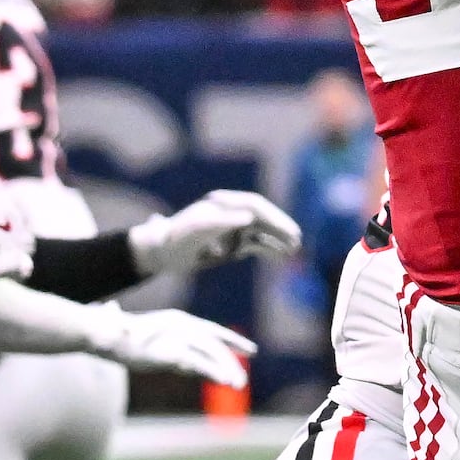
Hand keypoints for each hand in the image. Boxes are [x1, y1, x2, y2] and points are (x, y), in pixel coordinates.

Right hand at [86, 304, 257, 388]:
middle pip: (216, 344)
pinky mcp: (172, 351)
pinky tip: (225, 382)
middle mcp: (183, 324)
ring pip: (212, 353)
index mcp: (180, 320)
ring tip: (238, 386)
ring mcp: (179, 336)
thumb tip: (189, 367)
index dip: (232, 340)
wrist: (106, 334)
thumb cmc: (124, 339)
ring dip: (227, 369)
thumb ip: (175, 354)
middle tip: (243, 380)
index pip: (213, 330)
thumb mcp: (156, 344)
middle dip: (232, 360)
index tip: (250, 350)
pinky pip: (199, 363)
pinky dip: (213, 371)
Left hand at [130, 188, 303, 275]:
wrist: (163, 253)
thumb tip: (250, 217)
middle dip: (280, 227)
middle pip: (262, 217)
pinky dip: (270, 249)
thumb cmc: (177, 238)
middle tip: (296, 238)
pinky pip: (257, 244)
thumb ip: (223, 222)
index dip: (272, 216)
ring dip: (278, 238)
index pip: (254, 205)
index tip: (285, 228)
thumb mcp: (198, 230)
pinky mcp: (234, 243)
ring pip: (262, 231)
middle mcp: (232, 213)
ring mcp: (233, 229)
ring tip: (295, 248)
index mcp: (224, 204)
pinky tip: (282, 255)